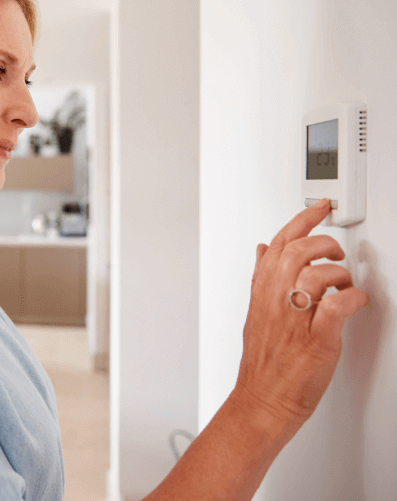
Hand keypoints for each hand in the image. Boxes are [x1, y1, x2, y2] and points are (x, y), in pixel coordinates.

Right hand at [232, 199, 369, 432]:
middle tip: (336, 252)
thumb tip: (263, 250)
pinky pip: (336, 308)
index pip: (279, 243)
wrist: (263, 399)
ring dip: (339, 275)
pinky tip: (353, 302)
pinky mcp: (316, 340)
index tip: (319, 208)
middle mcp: (276, 301)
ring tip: (344, 284)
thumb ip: (261, 278)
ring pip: (316, 275)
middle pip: (298, 252)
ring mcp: (295, 320)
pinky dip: (351, 299)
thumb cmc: (263, 361)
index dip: (301, 220)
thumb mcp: (255, 311)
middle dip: (324, 244)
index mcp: (262, 292)